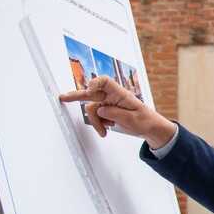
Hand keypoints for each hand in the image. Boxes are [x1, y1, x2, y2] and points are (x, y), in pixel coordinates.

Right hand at [58, 75, 175, 146]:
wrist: (150, 128)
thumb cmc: (146, 120)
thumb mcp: (133, 119)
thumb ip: (115, 114)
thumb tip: (99, 110)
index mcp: (120, 94)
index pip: (105, 82)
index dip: (94, 83)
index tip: (88, 90)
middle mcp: (112, 97)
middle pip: (91, 93)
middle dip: (76, 95)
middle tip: (63, 97)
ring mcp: (108, 104)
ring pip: (92, 110)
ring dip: (96, 122)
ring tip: (105, 131)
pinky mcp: (107, 111)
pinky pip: (96, 116)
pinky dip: (99, 124)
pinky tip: (106, 129)